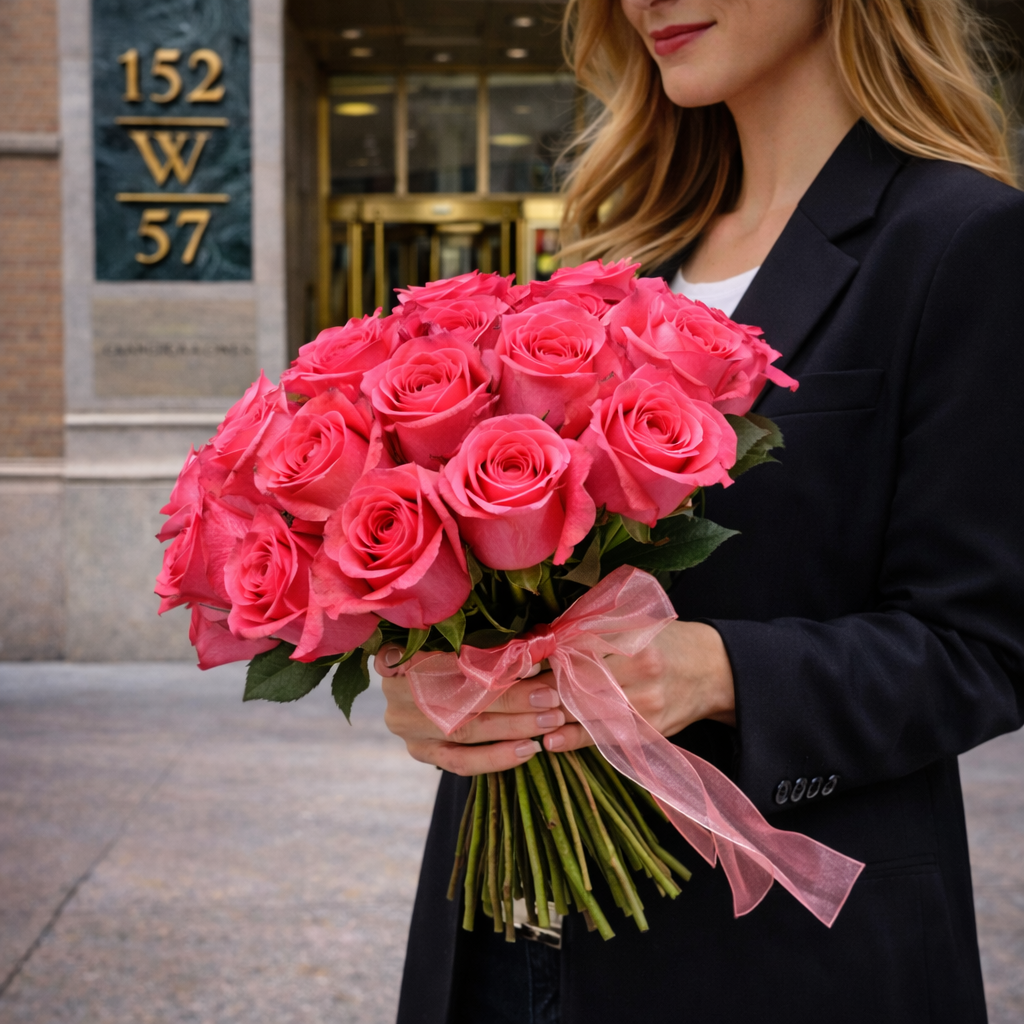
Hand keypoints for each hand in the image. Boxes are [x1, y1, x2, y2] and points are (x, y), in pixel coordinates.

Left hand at [375, 621, 735, 769]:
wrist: (714, 671)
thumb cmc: (665, 638)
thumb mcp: (631, 622)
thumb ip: (589, 629)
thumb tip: (538, 636)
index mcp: (629, 639)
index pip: (573, 649)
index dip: (537, 656)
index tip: (504, 660)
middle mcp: (635, 674)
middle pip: (572, 682)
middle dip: (533, 687)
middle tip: (493, 691)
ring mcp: (642, 707)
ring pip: (583, 713)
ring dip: (544, 716)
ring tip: (508, 717)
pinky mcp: (647, 733)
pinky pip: (602, 739)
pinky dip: (572, 740)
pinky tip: (545, 741)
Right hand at [375, 645, 567, 774]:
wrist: (421, 688)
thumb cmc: (448, 651)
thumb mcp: (458, 639)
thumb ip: (487, 643)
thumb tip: (538, 646)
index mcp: (403, 654)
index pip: (454, 658)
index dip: (496, 662)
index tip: (535, 661)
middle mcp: (396, 691)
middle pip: (462, 696)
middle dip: (514, 697)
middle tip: (551, 696)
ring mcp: (406, 726)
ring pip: (465, 731)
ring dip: (513, 727)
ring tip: (549, 720)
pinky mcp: (419, 751)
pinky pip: (460, 762)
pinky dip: (496, 757)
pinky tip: (528, 749)